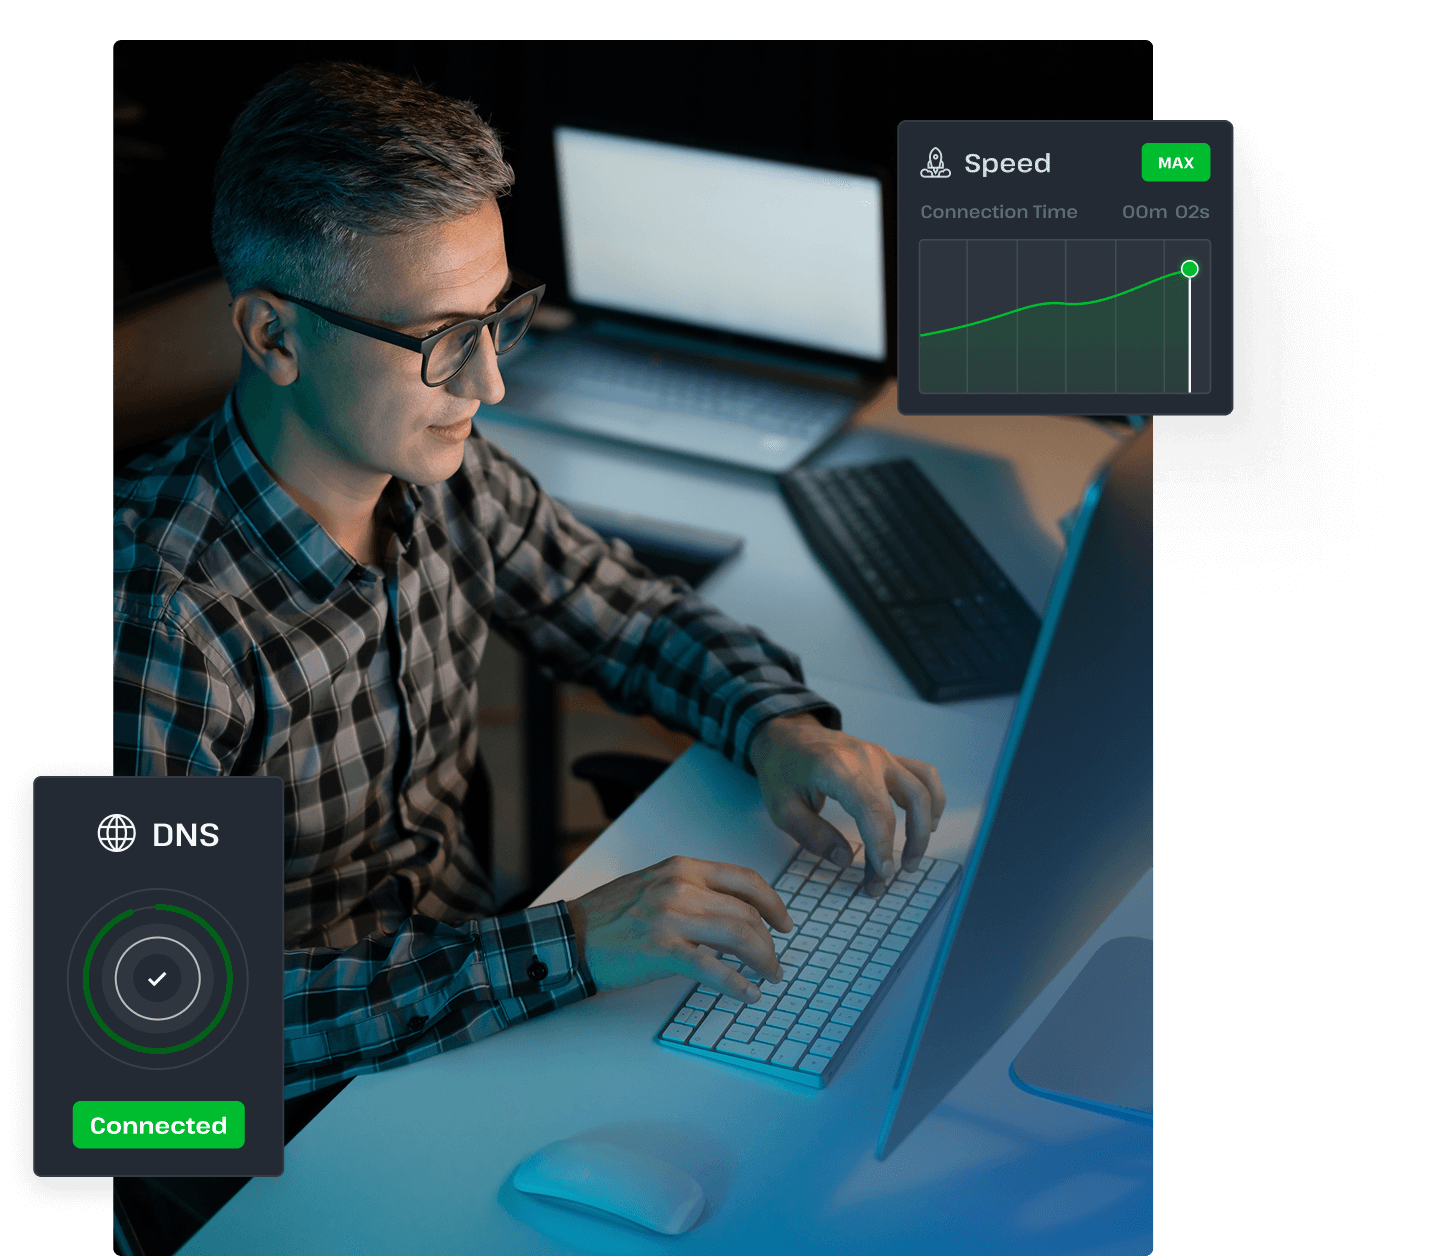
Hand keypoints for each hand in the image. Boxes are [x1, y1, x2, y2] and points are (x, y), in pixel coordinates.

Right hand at [567, 856, 793, 1003]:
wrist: (573, 934)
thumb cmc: (612, 914)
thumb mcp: (656, 884)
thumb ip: (694, 891)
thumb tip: (735, 915)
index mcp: (683, 868)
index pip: (745, 879)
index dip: (773, 904)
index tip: (785, 924)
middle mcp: (681, 886)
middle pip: (746, 913)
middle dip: (769, 943)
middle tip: (775, 963)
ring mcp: (671, 917)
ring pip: (737, 937)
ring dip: (762, 961)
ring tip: (769, 978)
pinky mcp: (661, 948)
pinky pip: (711, 968)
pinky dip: (736, 984)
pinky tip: (749, 995)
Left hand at [748, 714, 945, 897]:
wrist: (785, 734)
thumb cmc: (782, 769)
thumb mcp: (782, 808)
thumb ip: (813, 836)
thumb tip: (845, 860)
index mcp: (838, 767)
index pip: (874, 811)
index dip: (882, 847)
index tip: (881, 876)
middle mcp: (867, 757)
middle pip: (907, 803)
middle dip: (905, 847)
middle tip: (886, 878)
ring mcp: (881, 755)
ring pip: (922, 789)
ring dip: (925, 827)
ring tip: (912, 859)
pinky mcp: (887, 757)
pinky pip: (923, 774)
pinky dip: (933, 799)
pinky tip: (928, 823)